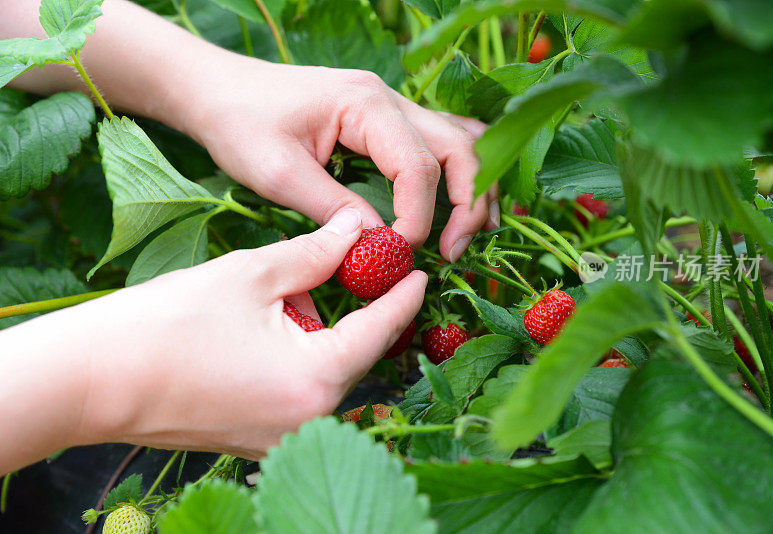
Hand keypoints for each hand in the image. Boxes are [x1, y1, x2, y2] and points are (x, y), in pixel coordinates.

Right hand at [0, 209, 426, 468]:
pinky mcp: (260, 441)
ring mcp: (284, 438)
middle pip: (356, 354)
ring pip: (326, 373)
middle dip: (356, 311)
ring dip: (321, 335)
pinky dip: (298, 359)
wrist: (93, 378)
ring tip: (281, 301)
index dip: (404, 294)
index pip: (382, 329)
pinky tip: (266, 333)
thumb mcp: (252, 274)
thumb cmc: (168, 323)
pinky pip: (299, 393)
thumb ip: (316, 253)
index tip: (420, 271)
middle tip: (349, 269)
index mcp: (316, 378)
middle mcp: (310, 420)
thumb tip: (356, 229)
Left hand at [183, 51, 498, 261]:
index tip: (399, 253)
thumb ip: (334, 209)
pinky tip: (450, 207)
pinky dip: (452, 176)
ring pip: (458, 143)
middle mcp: (389, 99)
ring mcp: (391, 106)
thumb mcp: (279, 174)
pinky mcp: (384, 121)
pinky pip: (437, 143)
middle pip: (460, 148)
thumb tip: (380, 245)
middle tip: (453, 252)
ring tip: (462, 236)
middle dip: (467, 204)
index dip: (419, 218)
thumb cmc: (239, 124)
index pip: (417, 166)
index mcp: (366, 105)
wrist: (217, 90)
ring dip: (470, 189)